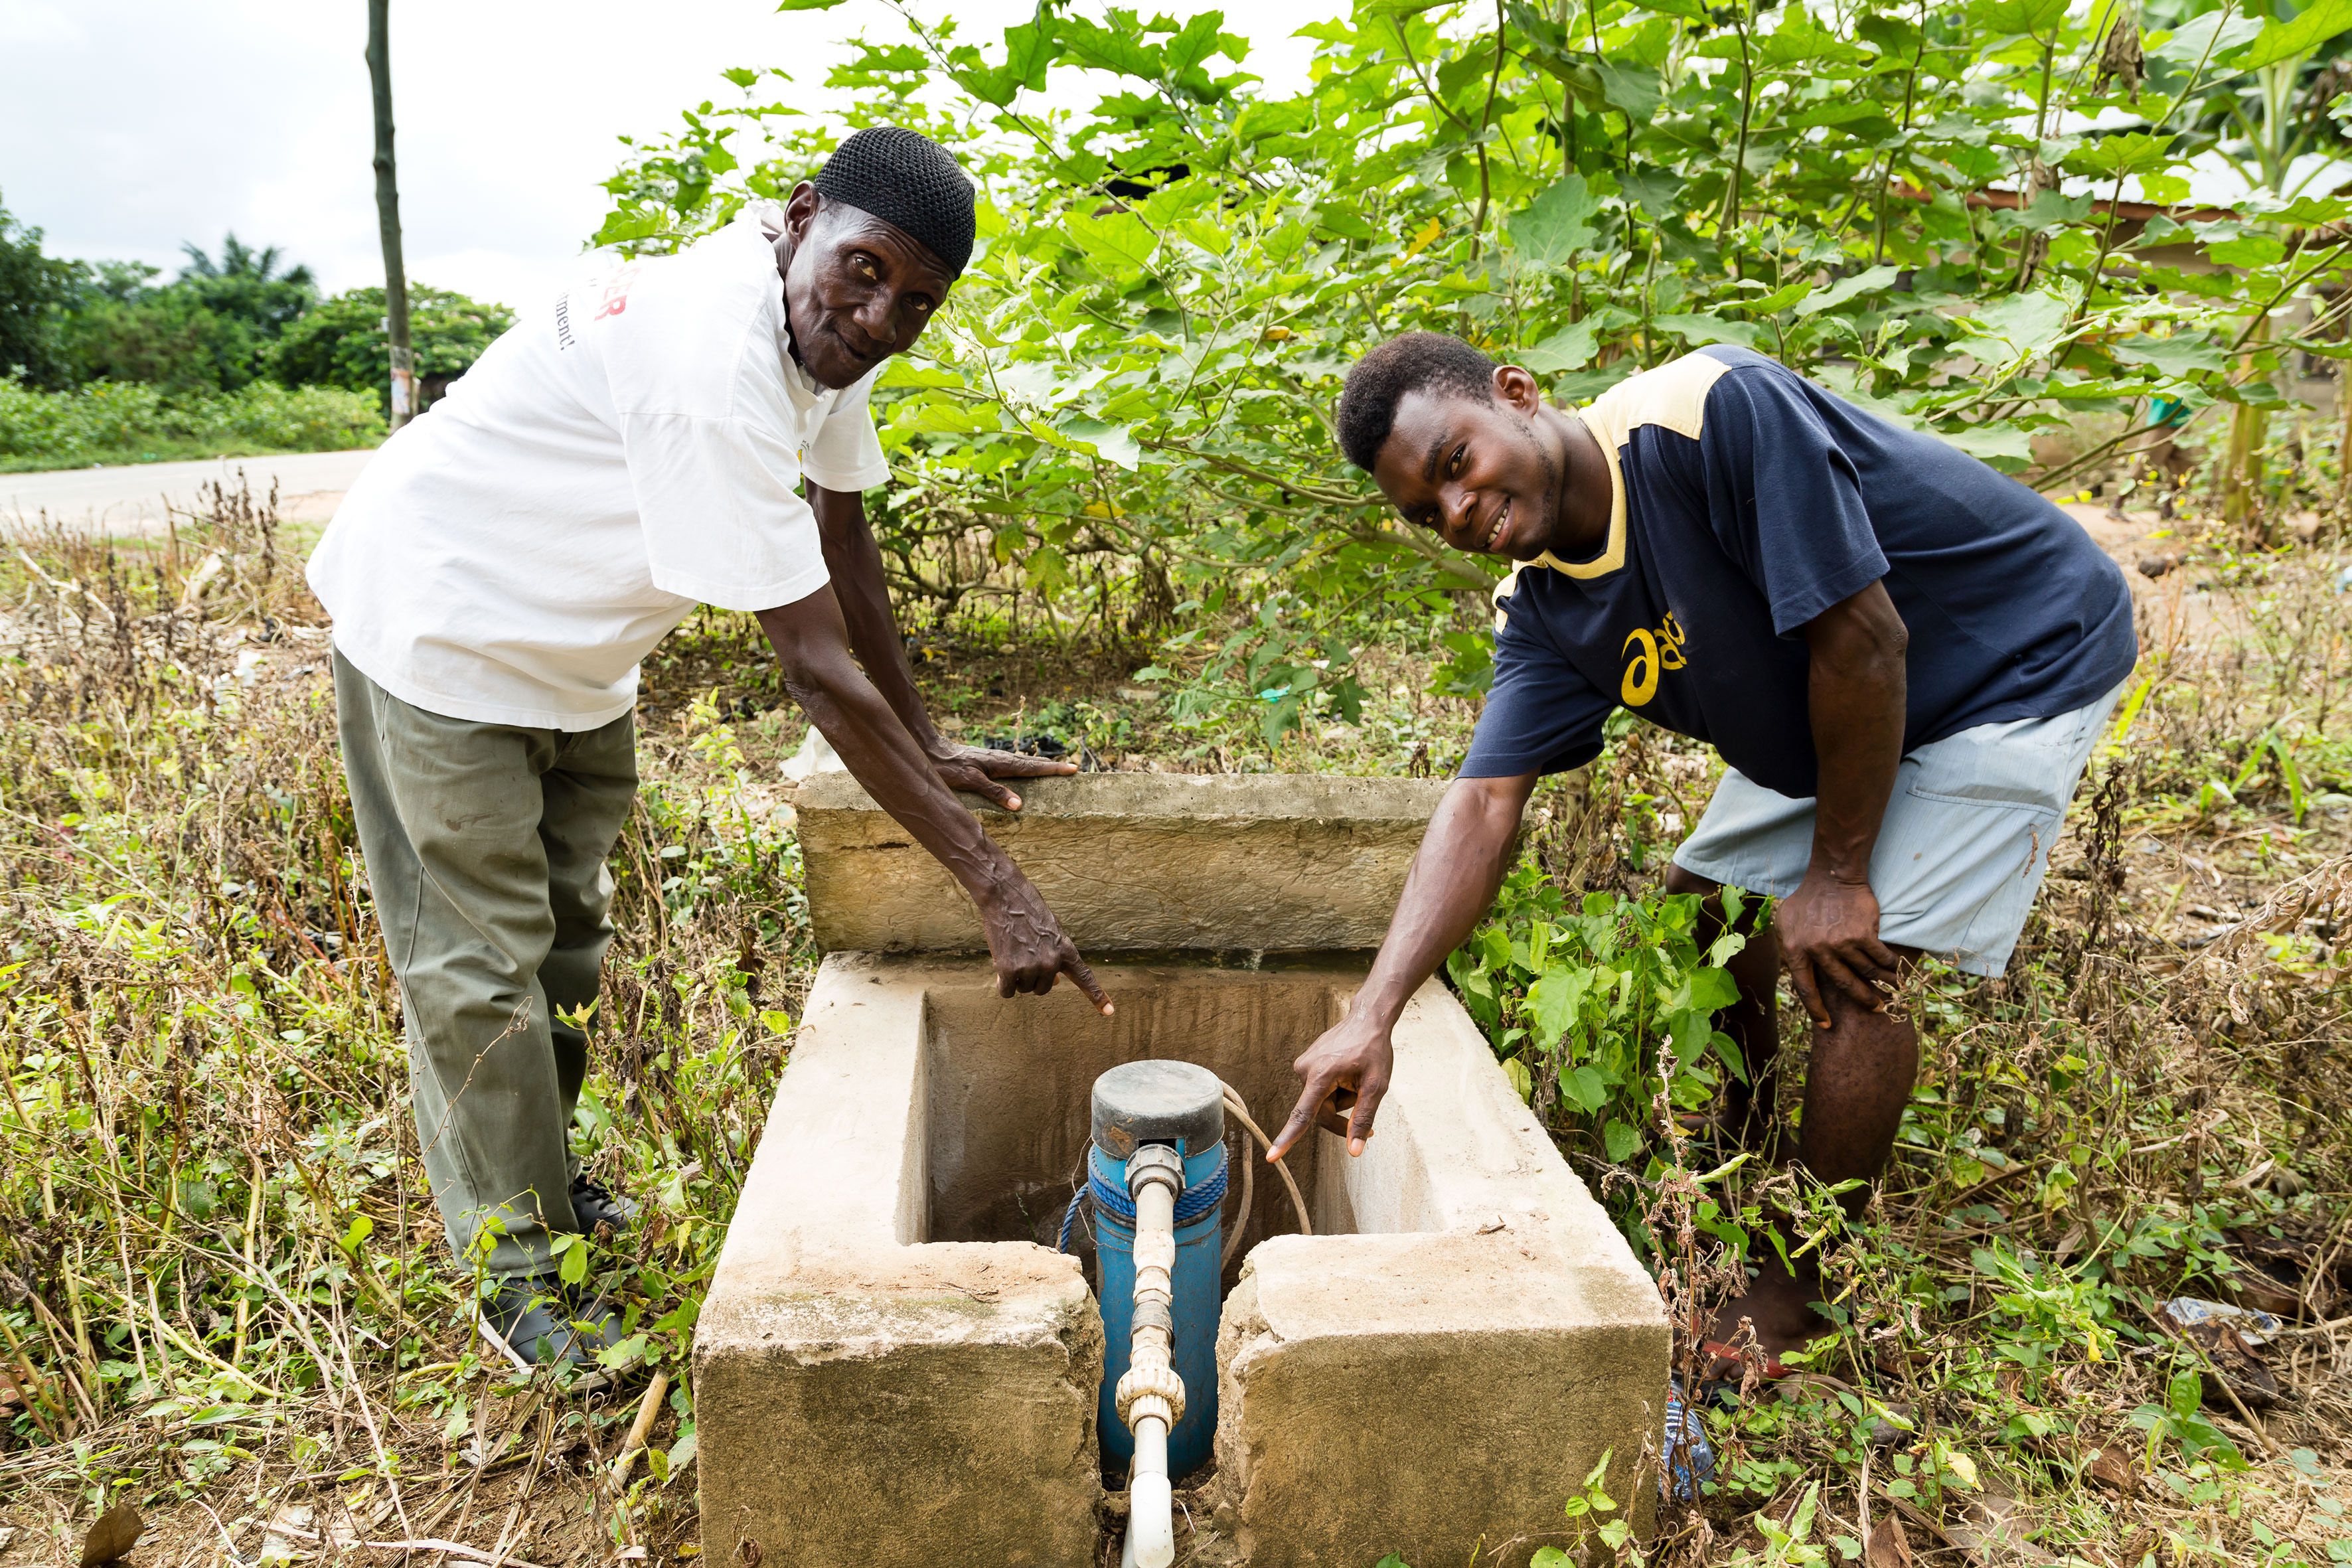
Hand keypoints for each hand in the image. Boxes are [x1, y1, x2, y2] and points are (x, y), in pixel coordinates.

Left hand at [929, 743, 1077, 810]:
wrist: (930, 751)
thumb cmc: (947, 768)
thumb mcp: (970, 781)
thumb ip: (995, 792)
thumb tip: (1020, 804)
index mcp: (1001, 763)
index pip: (1033, 767)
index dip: (1054, 770)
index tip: (1073, 769)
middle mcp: (1001, 759)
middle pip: (1033, 763)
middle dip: (1053, 767)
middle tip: (1073, 770)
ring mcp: (995, 760)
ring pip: (1024, 763)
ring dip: (1041, 766)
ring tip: (1056, 769)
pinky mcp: (988, 762)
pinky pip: (1014, 765)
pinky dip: (1027, 767)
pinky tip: (1026, 771)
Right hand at [973, 864, 1112, 1014]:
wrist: (1006, 896)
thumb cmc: (1028, 911)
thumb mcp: (1052, 932)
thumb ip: (1056, 956)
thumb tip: (1056, 982)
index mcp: (1066, 951)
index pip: (1085, 978)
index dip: (1097, 996)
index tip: (1109, 1012)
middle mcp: (1052, 962)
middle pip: (1042, 989)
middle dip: (1031, 979)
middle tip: (1022, 955)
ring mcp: (1032, 967)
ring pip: (1023, 989)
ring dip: (1015, 977)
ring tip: (1012, 952)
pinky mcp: (1010, 970)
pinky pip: (1007, 991)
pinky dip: (1002, 984)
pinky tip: (999, 964)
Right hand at [1268, 1012, 1392, 1161]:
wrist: (1367, 1019)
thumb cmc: (1374, 1050)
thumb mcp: (1376, 1086)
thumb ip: (1363, 1118)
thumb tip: (1354, 1151)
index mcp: (1320, 1075)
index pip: (1303, 1115)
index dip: (1288, 1139)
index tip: (1272, 1157)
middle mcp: (1304, 1070)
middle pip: (1319, 1113)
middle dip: (1342, 1113)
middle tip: (1364, 1098)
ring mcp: (1302, 1065)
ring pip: (1320, 1102)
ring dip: (1340, 1098)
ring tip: (1355, 1078)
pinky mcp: (1305, 1064)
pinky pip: (1319, 1090)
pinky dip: (1334, 1088)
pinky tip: (1347, 1072)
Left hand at [1773, 869, 1898, 1027]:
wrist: (1831, 877)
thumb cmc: (1806, 898)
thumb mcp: (1785, 921)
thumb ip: (1788, 945)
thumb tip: (1792, 968)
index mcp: (1795, 950)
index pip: (1805, 989)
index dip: (1816, 1009)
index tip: (1827, 1025)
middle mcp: (1817, 950)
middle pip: (1843, 985)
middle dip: (1863, 999)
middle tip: (1877, 1008)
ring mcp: (1840, 943)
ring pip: (1866, 972)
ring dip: (1884, 983)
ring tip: (1894, 990)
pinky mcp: (1862, 934)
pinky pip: (1880, 957)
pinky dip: (1892, 965)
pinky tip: (1898, 970)